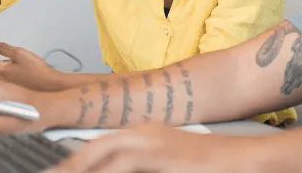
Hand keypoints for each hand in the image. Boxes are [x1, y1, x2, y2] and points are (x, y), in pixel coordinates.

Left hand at [0, 42, 64, 90]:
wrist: (47, 82)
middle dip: (1, 54)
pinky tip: (23, 65)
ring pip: (2, 67)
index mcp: (0, 70)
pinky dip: (12, 66)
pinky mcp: (14, 83)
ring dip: (8, 60)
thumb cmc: (34, 69)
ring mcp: (7, 81)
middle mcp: (1, 78)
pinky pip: (8, 72)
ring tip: (20, 58)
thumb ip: (5, 48)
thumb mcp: (19, 53)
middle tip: (12, 50)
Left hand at [48, 124, 267, 172]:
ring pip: (104, 157)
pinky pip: (123, 168)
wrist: (243, 159)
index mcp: (143, 134)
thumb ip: (142, 168)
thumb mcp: (166, 166)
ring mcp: (153, 143)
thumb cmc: (208, 167)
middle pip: (95, 148)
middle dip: (70, 166)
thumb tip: (113, 171)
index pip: (98, 146)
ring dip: (82, 169)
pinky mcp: (162, 155)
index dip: (75, 162)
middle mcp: (144, 133)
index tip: (58, 172)